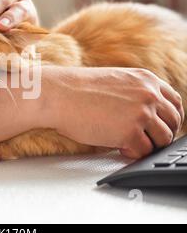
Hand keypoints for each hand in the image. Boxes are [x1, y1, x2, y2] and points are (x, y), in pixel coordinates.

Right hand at [44, 67, 183, 158]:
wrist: (57, 94)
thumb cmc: (76, 89)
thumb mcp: (113, 81)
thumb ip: (134, 92)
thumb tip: (144, 113)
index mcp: (145, 79)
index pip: (174, 101)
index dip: (170, 117)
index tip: (163, 126)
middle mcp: (148, 94)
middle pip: (173, 121)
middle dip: (163, 134)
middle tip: (147, 140)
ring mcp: (141, 113)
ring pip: (163, 138)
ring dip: (149, 144)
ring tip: (129, 144)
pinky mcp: (130, 132)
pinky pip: (144, 151)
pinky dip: (134, 153)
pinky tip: (120, 148)